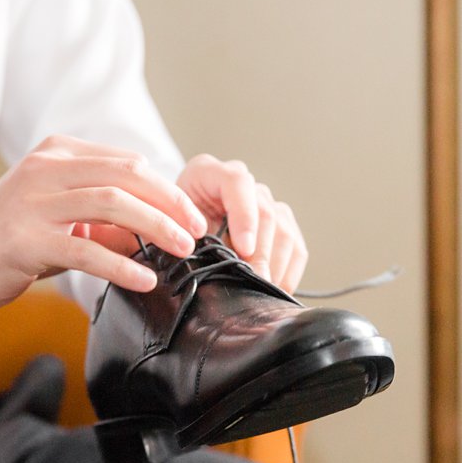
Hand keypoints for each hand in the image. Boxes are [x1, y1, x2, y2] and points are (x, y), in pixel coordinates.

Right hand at [0, 135, 207, 318]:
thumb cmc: (6, 240)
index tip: (192, 216)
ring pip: (111, 203)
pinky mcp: (24, 240)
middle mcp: (44, 169)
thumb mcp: (55, 213)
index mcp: (56, 154)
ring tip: (182, 251)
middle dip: (170, 204)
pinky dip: (122, 264)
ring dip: (155, 228)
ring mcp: (32, 202)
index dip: (166, 188)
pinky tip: (145, 279)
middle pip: (126, 175)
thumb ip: (99, 214)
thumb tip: (155, 228)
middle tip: (197, 233)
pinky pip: (86, 249)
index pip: (126, 162)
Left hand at [176, 154, 307, 292]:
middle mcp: (241, 182)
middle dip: (261, 252)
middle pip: (264, 212)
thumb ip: (179, 234)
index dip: (243, 216)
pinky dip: (289, 270)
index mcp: (207, 172)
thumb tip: (199, 259)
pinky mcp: (279, 223)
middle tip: (255, 281)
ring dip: (276, 264)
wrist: (177, 226)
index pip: (237, 182)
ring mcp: (263, 201)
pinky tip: (277, 289)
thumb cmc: (168, 226)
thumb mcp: (165, 225)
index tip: (243, 248)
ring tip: (264, 289)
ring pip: (283, 229)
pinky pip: (295, 245)